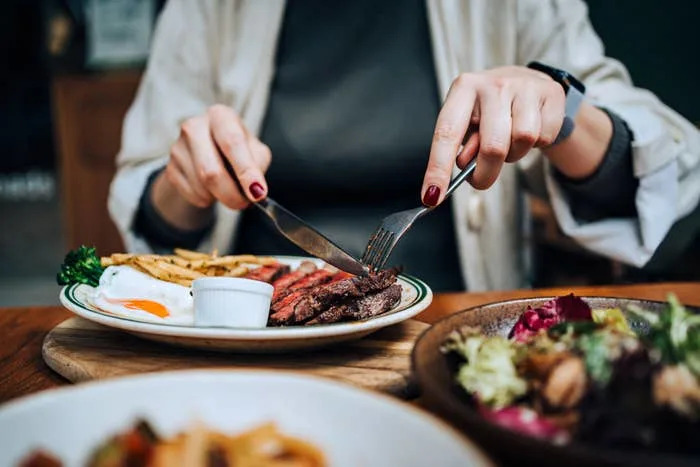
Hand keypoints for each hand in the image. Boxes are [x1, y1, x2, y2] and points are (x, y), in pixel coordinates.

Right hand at [161, 104, 271, 210]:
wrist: (210, 153)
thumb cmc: (238, 150)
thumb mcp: (255, 151)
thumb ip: (258, 166)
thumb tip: (256, 190)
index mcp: (220, 116)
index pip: (233, 143)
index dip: (246, 171)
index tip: (257, 193)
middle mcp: (194, 127)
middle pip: (212, 171)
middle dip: (232, 194)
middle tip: (245, 204)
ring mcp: (178, 148)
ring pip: (202, 187)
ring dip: (221, 197)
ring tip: (228, 188)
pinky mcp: (170, 169)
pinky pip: (193, 195)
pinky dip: (208, 200)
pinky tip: (212, 189)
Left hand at [421, 66, 565, 204]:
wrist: (526, 81)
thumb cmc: (489, 109)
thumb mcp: (468, 122)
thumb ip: (464, 146)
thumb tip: (468, 166)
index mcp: (463, 89)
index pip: (446, 134)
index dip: (438, 168)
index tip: (433, 197)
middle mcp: (492, 84)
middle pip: (492, 146)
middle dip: (486, 173)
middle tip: (483, 179)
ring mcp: (524, 86)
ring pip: (522, 140)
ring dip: (515, 154)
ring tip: (509, 142)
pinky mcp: (551, 93)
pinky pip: (545, 136)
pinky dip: (538, 144)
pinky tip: (530, 129)